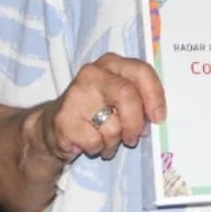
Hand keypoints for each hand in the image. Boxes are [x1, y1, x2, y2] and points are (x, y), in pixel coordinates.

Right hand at [34, 53, 164, 163]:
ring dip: (115, 141)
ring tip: (108, 142)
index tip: (159, 117)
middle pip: (127, 95)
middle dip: (135, 122)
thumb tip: (156, 116)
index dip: (154, 95)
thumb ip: (138, 98)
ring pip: (112, 125)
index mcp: (112, 62)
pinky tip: (92, 144)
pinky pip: (94, 141)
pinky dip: (98, 148)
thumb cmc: (95, 108)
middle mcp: (93, 73)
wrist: (51, 124)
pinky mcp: (63, 119)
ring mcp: (75, 95)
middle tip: (134, 138)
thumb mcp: (117, 95)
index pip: (141, 71)